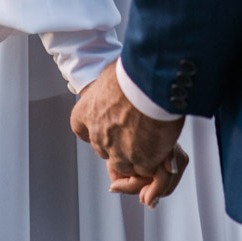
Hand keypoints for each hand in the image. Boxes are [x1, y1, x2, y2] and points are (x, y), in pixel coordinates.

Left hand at [69, 61, 185, 207]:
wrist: (151, 83)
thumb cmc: (133, 73)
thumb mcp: (111, 75)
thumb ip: (108, 88)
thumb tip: (114, 81)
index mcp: (87, 111)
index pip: (80, 127)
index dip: (92, 128)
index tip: (104, 124)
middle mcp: (99, 135)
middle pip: (104, 149)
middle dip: (117, 143)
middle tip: (134, 129)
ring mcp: (119, 151)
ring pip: (124, 164)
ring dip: (135, 155)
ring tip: (150, 138)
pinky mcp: (142, 160)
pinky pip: (146, 168)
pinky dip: (153, 160)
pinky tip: (160, 144)